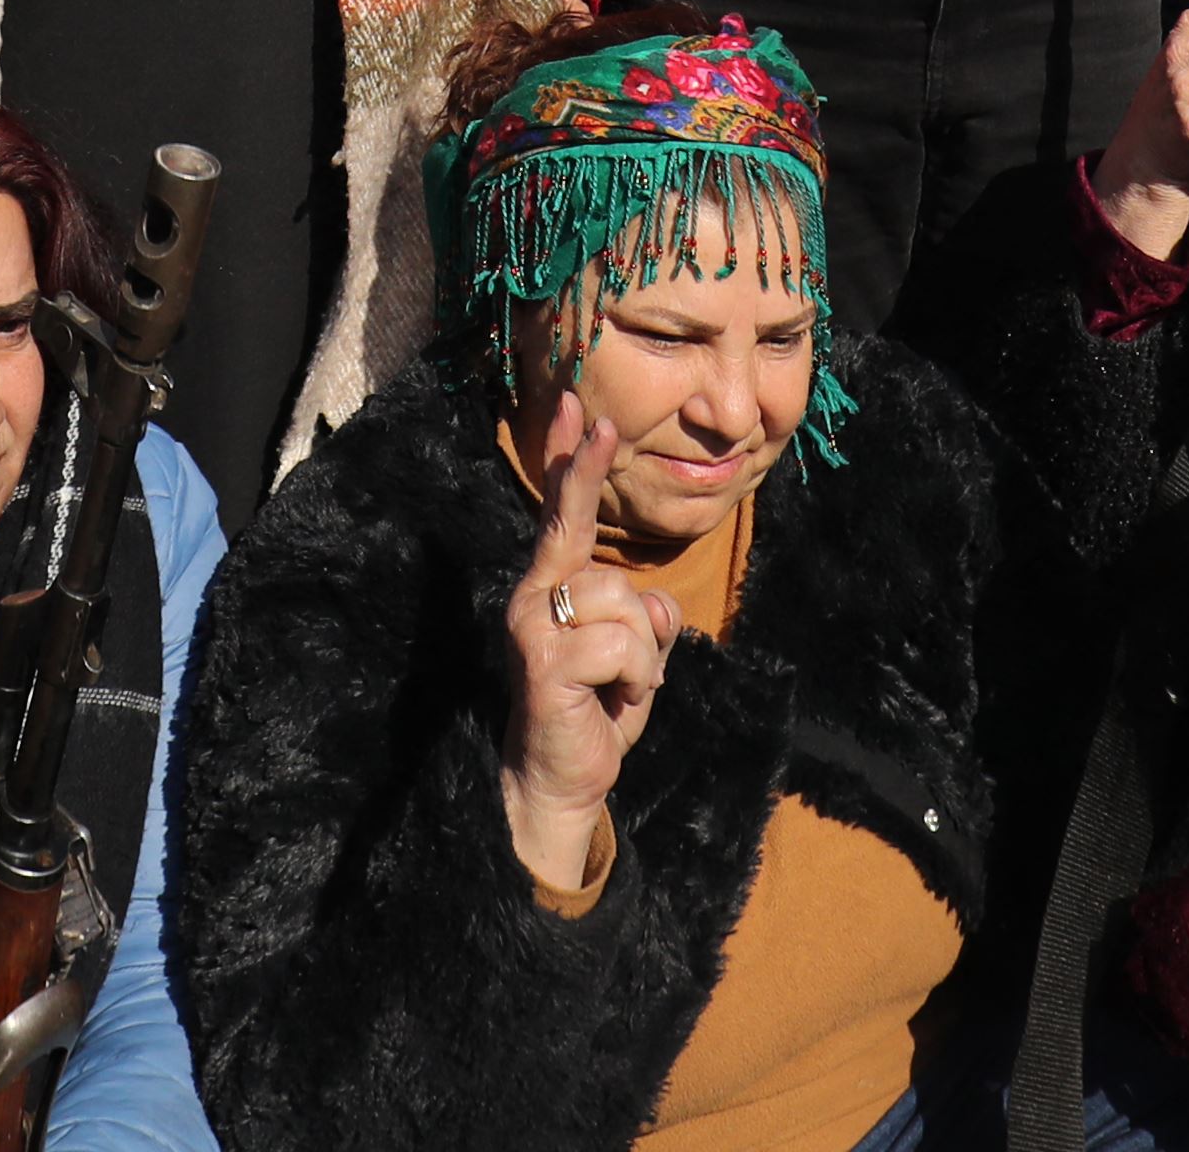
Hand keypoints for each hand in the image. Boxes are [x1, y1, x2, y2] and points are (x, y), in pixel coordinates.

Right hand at [497, 395, 681, 886]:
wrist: (563, 780)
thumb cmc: (597, 712)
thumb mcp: (634, 655)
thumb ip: (645, 617)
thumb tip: (657, 604)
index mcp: (552, 587)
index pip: (561, 515)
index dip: (569, 462)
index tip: (574, 407)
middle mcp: (531, 596)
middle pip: (581, 536)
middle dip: (590, 484)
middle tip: (603, 423)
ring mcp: (532, 626)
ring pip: (628, 604)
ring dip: (646, 656)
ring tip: (620, 689)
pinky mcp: (544, 662)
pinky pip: (626, 645)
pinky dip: (639, 678)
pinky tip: (615, 701)